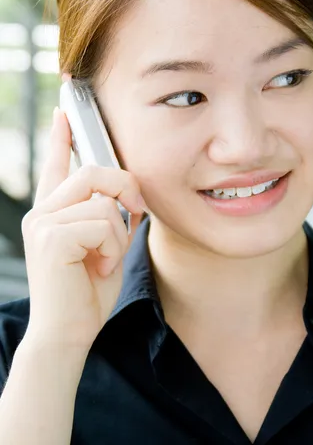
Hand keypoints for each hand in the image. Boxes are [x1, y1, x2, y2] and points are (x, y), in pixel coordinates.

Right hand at [21, 107, 144, 351]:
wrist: (69, 333)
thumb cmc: (88, 293)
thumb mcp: (107, 247)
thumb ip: (112, 217)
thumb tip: (130, 194)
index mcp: (54, 212)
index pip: (58, 165)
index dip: (62, 137)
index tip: (64, 112)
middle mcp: (43, 212)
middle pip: (92, 171)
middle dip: (125, 188)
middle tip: (137, 212)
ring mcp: (43, 223)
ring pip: (103, 201)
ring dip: (119, 235)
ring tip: (106, 261)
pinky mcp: (51, 237)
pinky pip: (103, 223)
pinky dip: (114, 248)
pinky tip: (99, 269)